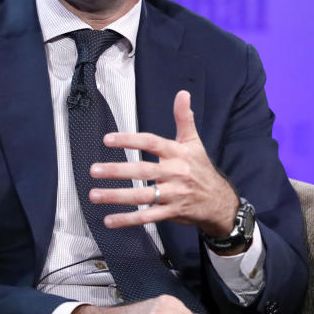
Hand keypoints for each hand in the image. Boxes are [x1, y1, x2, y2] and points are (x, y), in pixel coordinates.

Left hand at [89, 90, 238, 237]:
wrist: (219, 202)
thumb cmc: (201, 169)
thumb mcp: (194, 142)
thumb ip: (184, 118)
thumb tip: (182, 93)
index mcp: (178, 153)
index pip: (151, 143)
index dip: (130, 140)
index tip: (107, 139)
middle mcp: (175, 173)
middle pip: (143, 171)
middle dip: (117, 170)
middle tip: (94, 170)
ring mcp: (173, 195)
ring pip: (142, 196)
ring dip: (116, 196)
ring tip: (94, 194)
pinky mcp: (171, 213)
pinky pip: (147, 217)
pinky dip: (128, 220)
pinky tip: (109, 220)